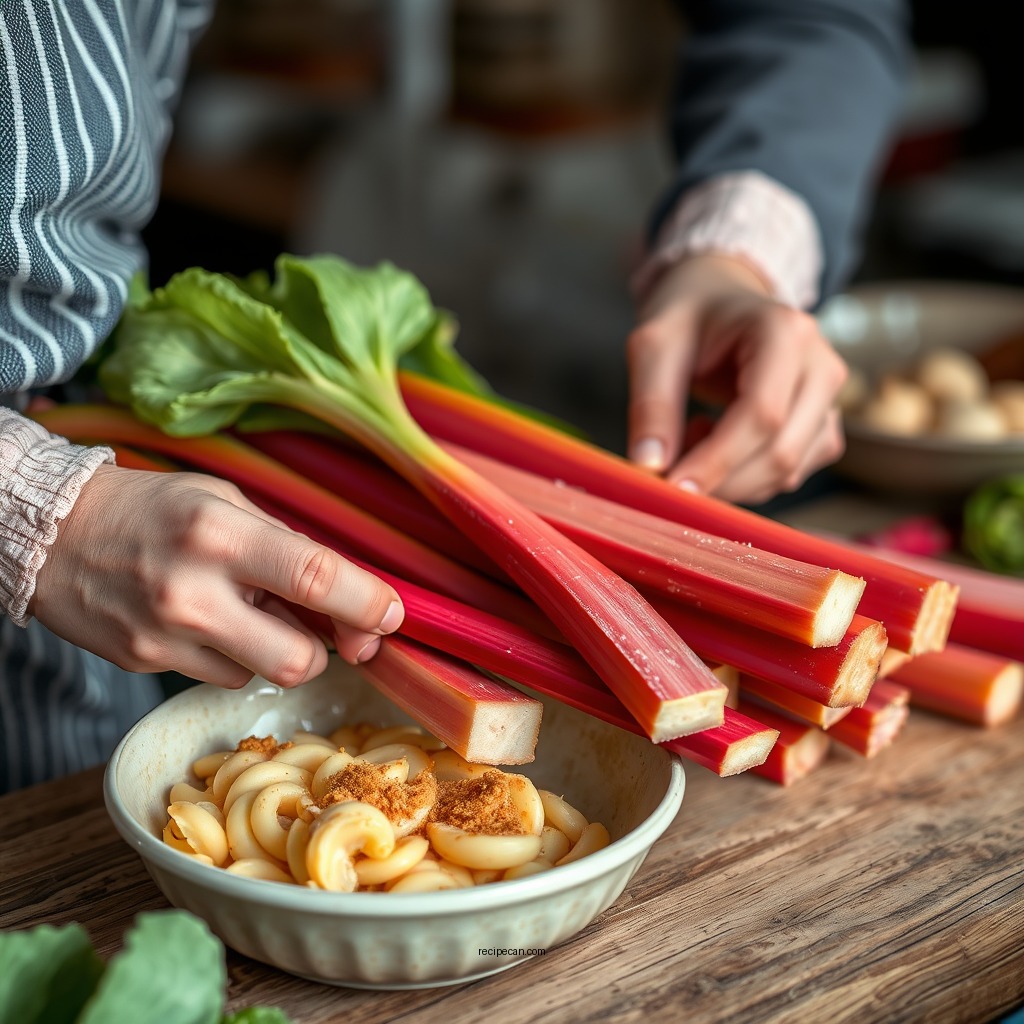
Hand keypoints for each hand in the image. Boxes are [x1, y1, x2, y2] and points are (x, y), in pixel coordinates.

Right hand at [29, 465, 403, 686]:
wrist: (52, 534)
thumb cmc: (153, 508)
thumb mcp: (226, 501)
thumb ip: (287, 549)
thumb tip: (348, 600)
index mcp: (219, 532)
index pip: (315, 577)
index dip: (367, 604)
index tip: (392, 615)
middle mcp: (192, 590)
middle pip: (299, 658)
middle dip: (326, 648)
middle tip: (329, 627)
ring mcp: (165, 636)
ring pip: (261, 673)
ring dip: (273, 647)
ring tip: (243, 606)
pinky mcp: (146, 664)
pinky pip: (221, 677)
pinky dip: (233, 655)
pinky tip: (210, 622)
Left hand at [626, 253, 847, 504]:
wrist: (718, 301)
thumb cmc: (687, 318)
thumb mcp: (654, 346)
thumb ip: (651, 404)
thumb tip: (650, 466)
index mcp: (785, 332)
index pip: (761, 413)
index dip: (717, 460)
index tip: (673, 487)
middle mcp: (821, 366)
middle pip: (781, 451)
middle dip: (721, 480)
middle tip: (668, 471)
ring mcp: (829, 400)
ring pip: (787, 472)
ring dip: (729, 478)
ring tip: (689, 435)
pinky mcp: (822, 427)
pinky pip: (789, 475)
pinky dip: (744, 478)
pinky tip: (715, 443)